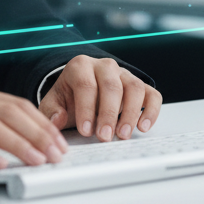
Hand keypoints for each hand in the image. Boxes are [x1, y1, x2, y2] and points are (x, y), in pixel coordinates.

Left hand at [39, 55, 161, 141]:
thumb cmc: (69, 97)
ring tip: (123, 135)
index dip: (86, 109)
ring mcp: (124, 74)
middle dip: (108, 113)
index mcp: (80, 66)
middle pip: (111, 86)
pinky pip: (152, 94)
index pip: (85, 85)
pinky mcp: (140, 85)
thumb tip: (57, 119)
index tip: (86, 130)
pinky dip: (151, 111)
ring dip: (131, 113)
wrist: (81, 90)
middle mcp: (104, 66)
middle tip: (104, 137)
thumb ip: (52, 111)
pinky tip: (143, 127)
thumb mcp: (54, 102)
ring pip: (134, 87)